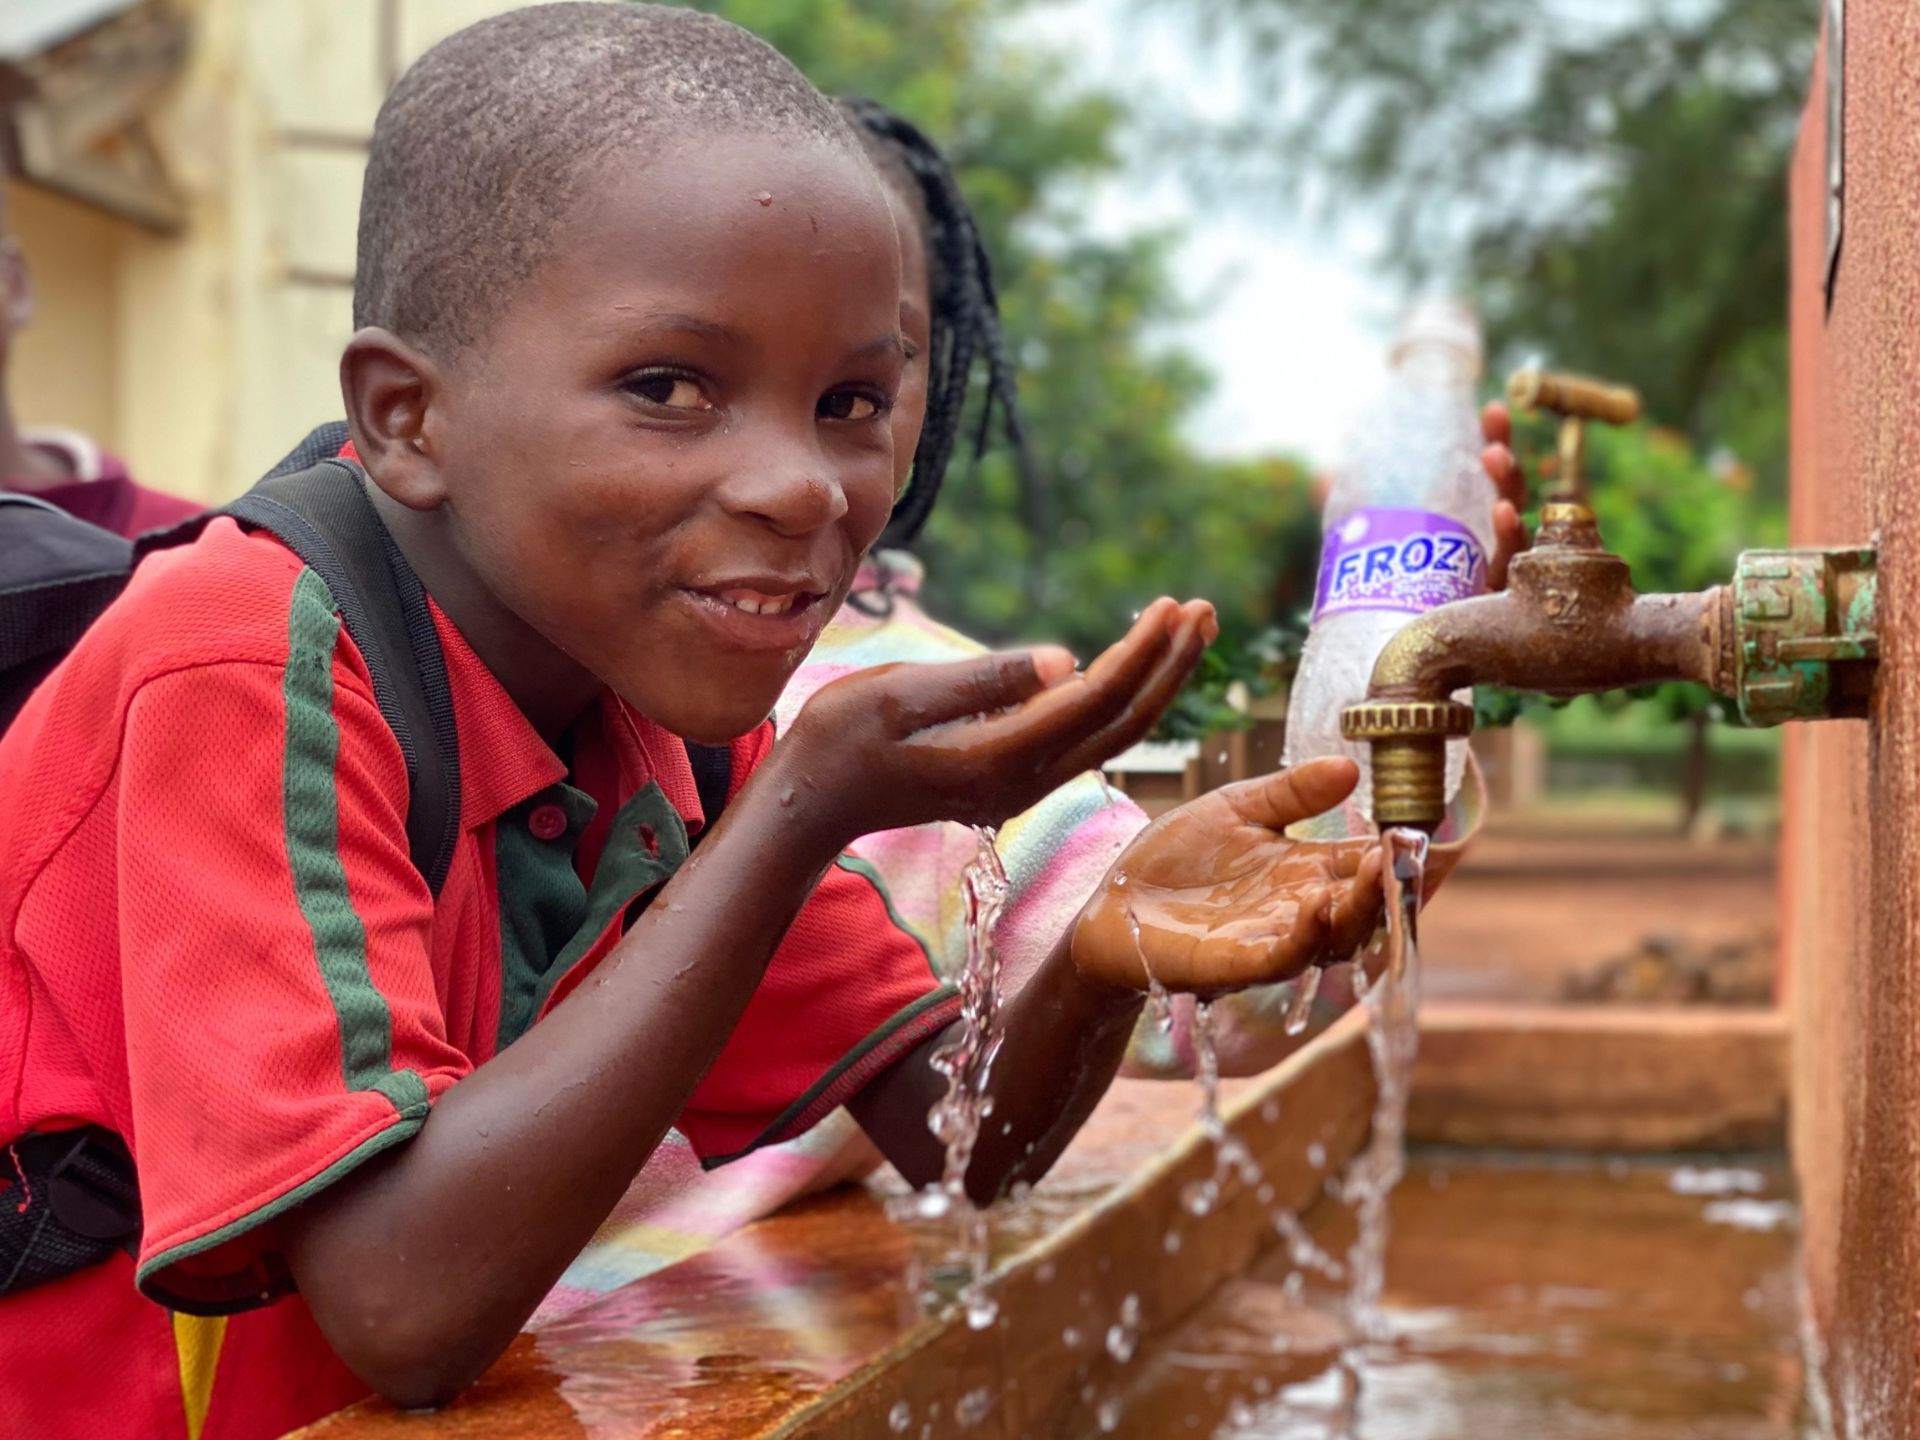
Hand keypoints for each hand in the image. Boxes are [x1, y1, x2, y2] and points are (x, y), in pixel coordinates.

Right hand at [780, 596, 1214, 842]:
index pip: (1093, 701)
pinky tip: (1137, 665)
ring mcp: (1021, 785)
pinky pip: (1086, 738)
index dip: (1140, 654)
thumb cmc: (841, 740)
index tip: (1174, 605)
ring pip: (1110, 735)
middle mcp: (1023, 781)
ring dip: (1154, 682)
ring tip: (1188, 629)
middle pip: (1121, 724)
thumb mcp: (898, 696)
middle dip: (1169, 666)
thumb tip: (1067, 660)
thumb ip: (983, 680)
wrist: (811, 801)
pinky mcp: (1013, 778)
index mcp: (999, 758)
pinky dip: (1122, 697)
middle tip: (1205, 610)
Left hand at [1071, 757, 1384, 994]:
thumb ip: (1290, 793)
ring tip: (1374, 875)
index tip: (1426, 831)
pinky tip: (1315, 905)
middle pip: (1362, 907)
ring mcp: (1268, 942)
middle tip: (1407, 853)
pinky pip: (1278, 958)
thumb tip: (1350, 768)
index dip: (1401, 854)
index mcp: (1305, 872)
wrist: (1111, 902)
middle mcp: (1298, 912)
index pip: (1368, 866)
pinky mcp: (1231, 966)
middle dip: (1388, 885)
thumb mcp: (1235, 809)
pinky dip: (1301, 937)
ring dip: (1356, 910)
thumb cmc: (1174, 860)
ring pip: (1330, 937)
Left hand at [1321, 409, 1527, 587]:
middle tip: (1492, 441)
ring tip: (1495, 459)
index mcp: (1467, 520)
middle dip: (1505, 462)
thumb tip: (1324, 475)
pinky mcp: (1497, 597)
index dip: (1493, 439)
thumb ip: (1354, 512)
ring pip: (1514, 524)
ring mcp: (1496, 570)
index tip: (1491, 409)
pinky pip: (1511, 563)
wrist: (1399, 647)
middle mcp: (1487, 542)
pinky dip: (1511, 534)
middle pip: (1507, 493)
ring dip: (1508, 487)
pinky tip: (1504, 512)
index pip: (1484, 475)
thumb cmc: (1397, 591)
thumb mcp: (1375, 544)